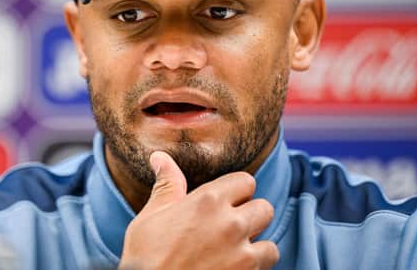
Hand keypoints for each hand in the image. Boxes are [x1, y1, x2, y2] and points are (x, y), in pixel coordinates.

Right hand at [119, 151, 278, 269]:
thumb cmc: (146, 258)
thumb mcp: (151, 217)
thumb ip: (166, 185)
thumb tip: (160, 157)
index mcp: (207, 201)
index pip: (246, 181)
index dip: (237, 191)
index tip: (226, 202)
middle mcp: (230, 224)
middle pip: (264, 208)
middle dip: (252, 216)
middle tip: (232, 228)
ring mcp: (241, 254)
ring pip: (271, 243)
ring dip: (257, 247)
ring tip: (236, 252)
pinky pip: (266, 267)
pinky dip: (255, 268)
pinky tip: (235, 268)